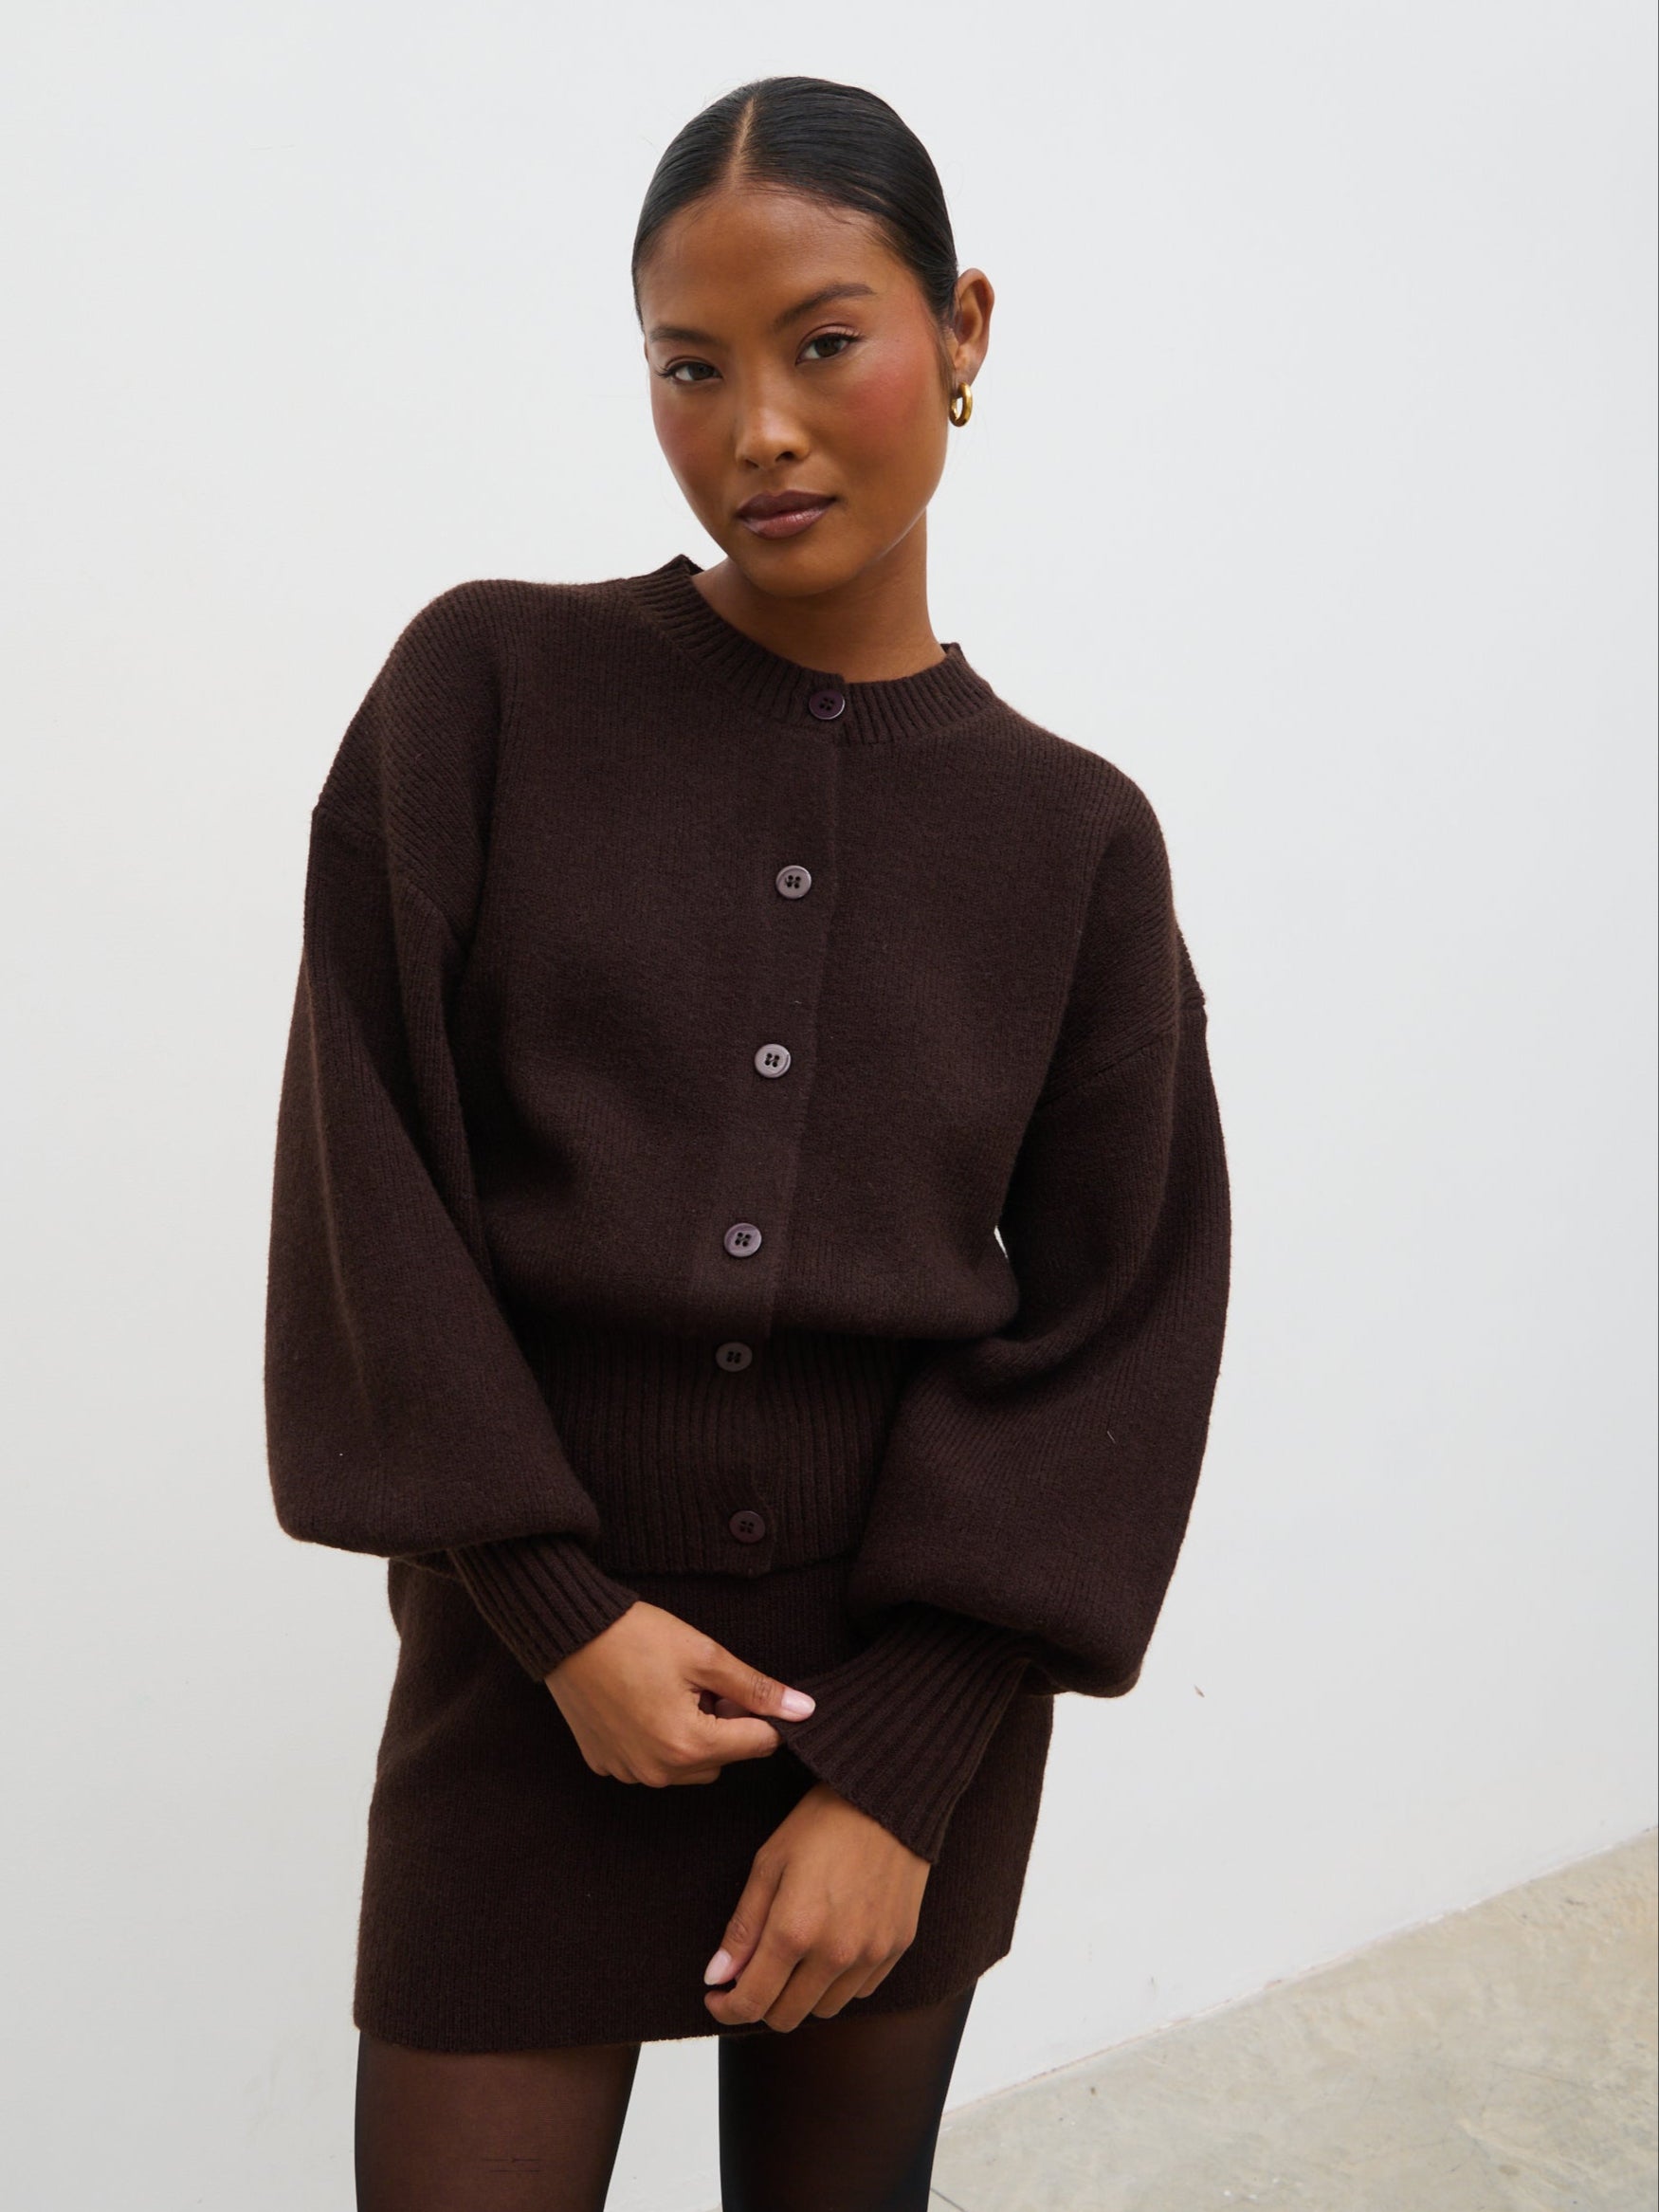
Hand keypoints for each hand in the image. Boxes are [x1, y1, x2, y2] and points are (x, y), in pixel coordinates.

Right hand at [544, 1600, 815, 1785]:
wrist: (567, 1632)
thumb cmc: (636, 1637)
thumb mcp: (705, 1655)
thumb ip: (756, 1688)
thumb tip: (804, 1709)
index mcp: (689, 1746)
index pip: (758, 1744)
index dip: (760, 1713)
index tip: (741, 1686)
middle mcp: (658, 1772)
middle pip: (723, 1759)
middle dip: (725, 1725)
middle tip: (704, 1683)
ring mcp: (628, 1772)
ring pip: (689, 1766)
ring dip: (693, 1737)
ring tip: (672, 1691)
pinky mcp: (605, 1764)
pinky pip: (650, 1762)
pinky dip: (657, 1739)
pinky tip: (643, 1701)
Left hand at [702, 1782, 929, 2030]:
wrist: (888, 1798)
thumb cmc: (822, 1823)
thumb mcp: (769, 1864)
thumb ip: (742, 1927)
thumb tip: (716, 1977)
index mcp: (794, 1932)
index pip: (752, 2002)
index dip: (727, 2008)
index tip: (717, 1995)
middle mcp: (835, 1954)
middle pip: (786, 2016)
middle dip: (760, 2003)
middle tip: (750, 1975)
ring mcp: (871, 1954)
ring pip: (824, 2010)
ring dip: (800, 1996)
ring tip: (793, 1958)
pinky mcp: (898, 1948)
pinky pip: (860, 1991)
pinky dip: (838, 1983)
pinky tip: (829, 1949)